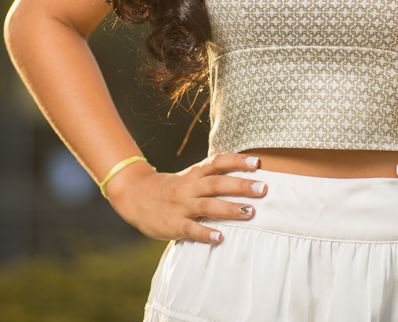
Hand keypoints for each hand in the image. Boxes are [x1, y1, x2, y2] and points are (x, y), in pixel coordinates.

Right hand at [105, 152, 267, 243]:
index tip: (258, 162)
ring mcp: (181, 206)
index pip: (217, 162)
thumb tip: (245, 176)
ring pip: (207, 205)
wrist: (135, 196)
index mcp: (194, 174)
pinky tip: (220, 237)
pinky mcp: (173, 224)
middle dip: (241, 185)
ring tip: (250, 212)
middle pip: (217, 183)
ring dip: (229, 208)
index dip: (237, 161)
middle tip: (263, 188)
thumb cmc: (171, 189)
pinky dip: (205, 232)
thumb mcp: (189, 177)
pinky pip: (191, 228)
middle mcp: (188, 187)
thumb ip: (211, 177)